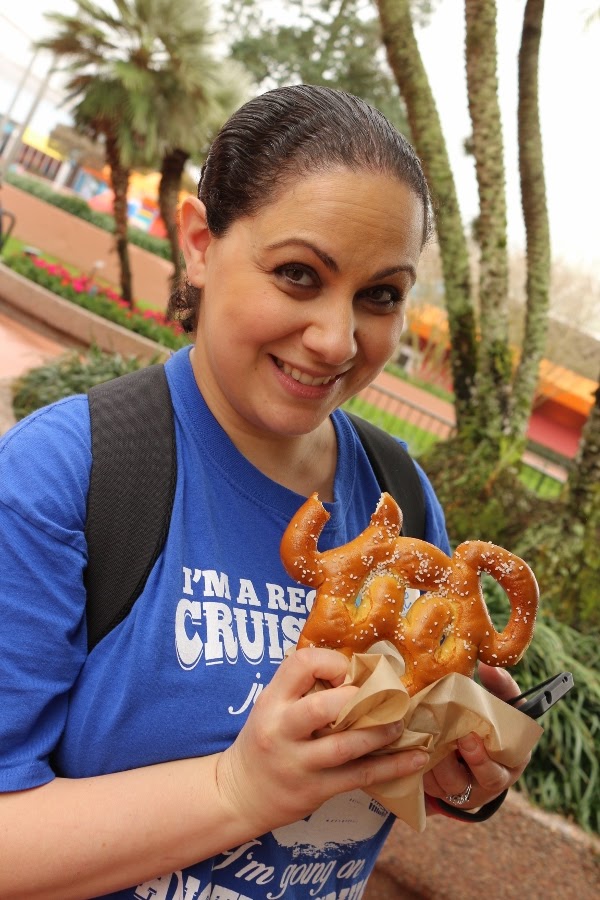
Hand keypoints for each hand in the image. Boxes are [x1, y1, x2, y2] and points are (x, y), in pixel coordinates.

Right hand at [216, 647, 428, 835]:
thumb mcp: (271, 706)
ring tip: (400, 724)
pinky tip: (416, 759)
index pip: (301, 665)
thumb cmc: (264, 740)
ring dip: (379, 732)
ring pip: (345, 745)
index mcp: (272, 701)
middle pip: (323, 707)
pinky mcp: (315, 790)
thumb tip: (354, 669)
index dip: (332, 662)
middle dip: (358, 698)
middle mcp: (282, 729)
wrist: (239, 794)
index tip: (349, 673)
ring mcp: (298, 763)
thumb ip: (302, 689)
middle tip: (381, 697)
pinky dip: (391, 767)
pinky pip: (359, 776)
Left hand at [424, 663, 530, 810]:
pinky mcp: (436, 788)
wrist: (478, 748)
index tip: (467, 737)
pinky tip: (408, 742)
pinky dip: (414, 764)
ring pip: (440, 784)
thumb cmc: (494, 725)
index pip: (494, 774)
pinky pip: (424, 782)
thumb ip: (502, 688)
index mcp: (505, 768)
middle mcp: (481, 785)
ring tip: (420, 737)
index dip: (480, 760)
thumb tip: (488, 667)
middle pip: (461, 783)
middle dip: (448, 762)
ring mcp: (457, 790)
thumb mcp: (505, 708)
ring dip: (429, 761)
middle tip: (438, 738)